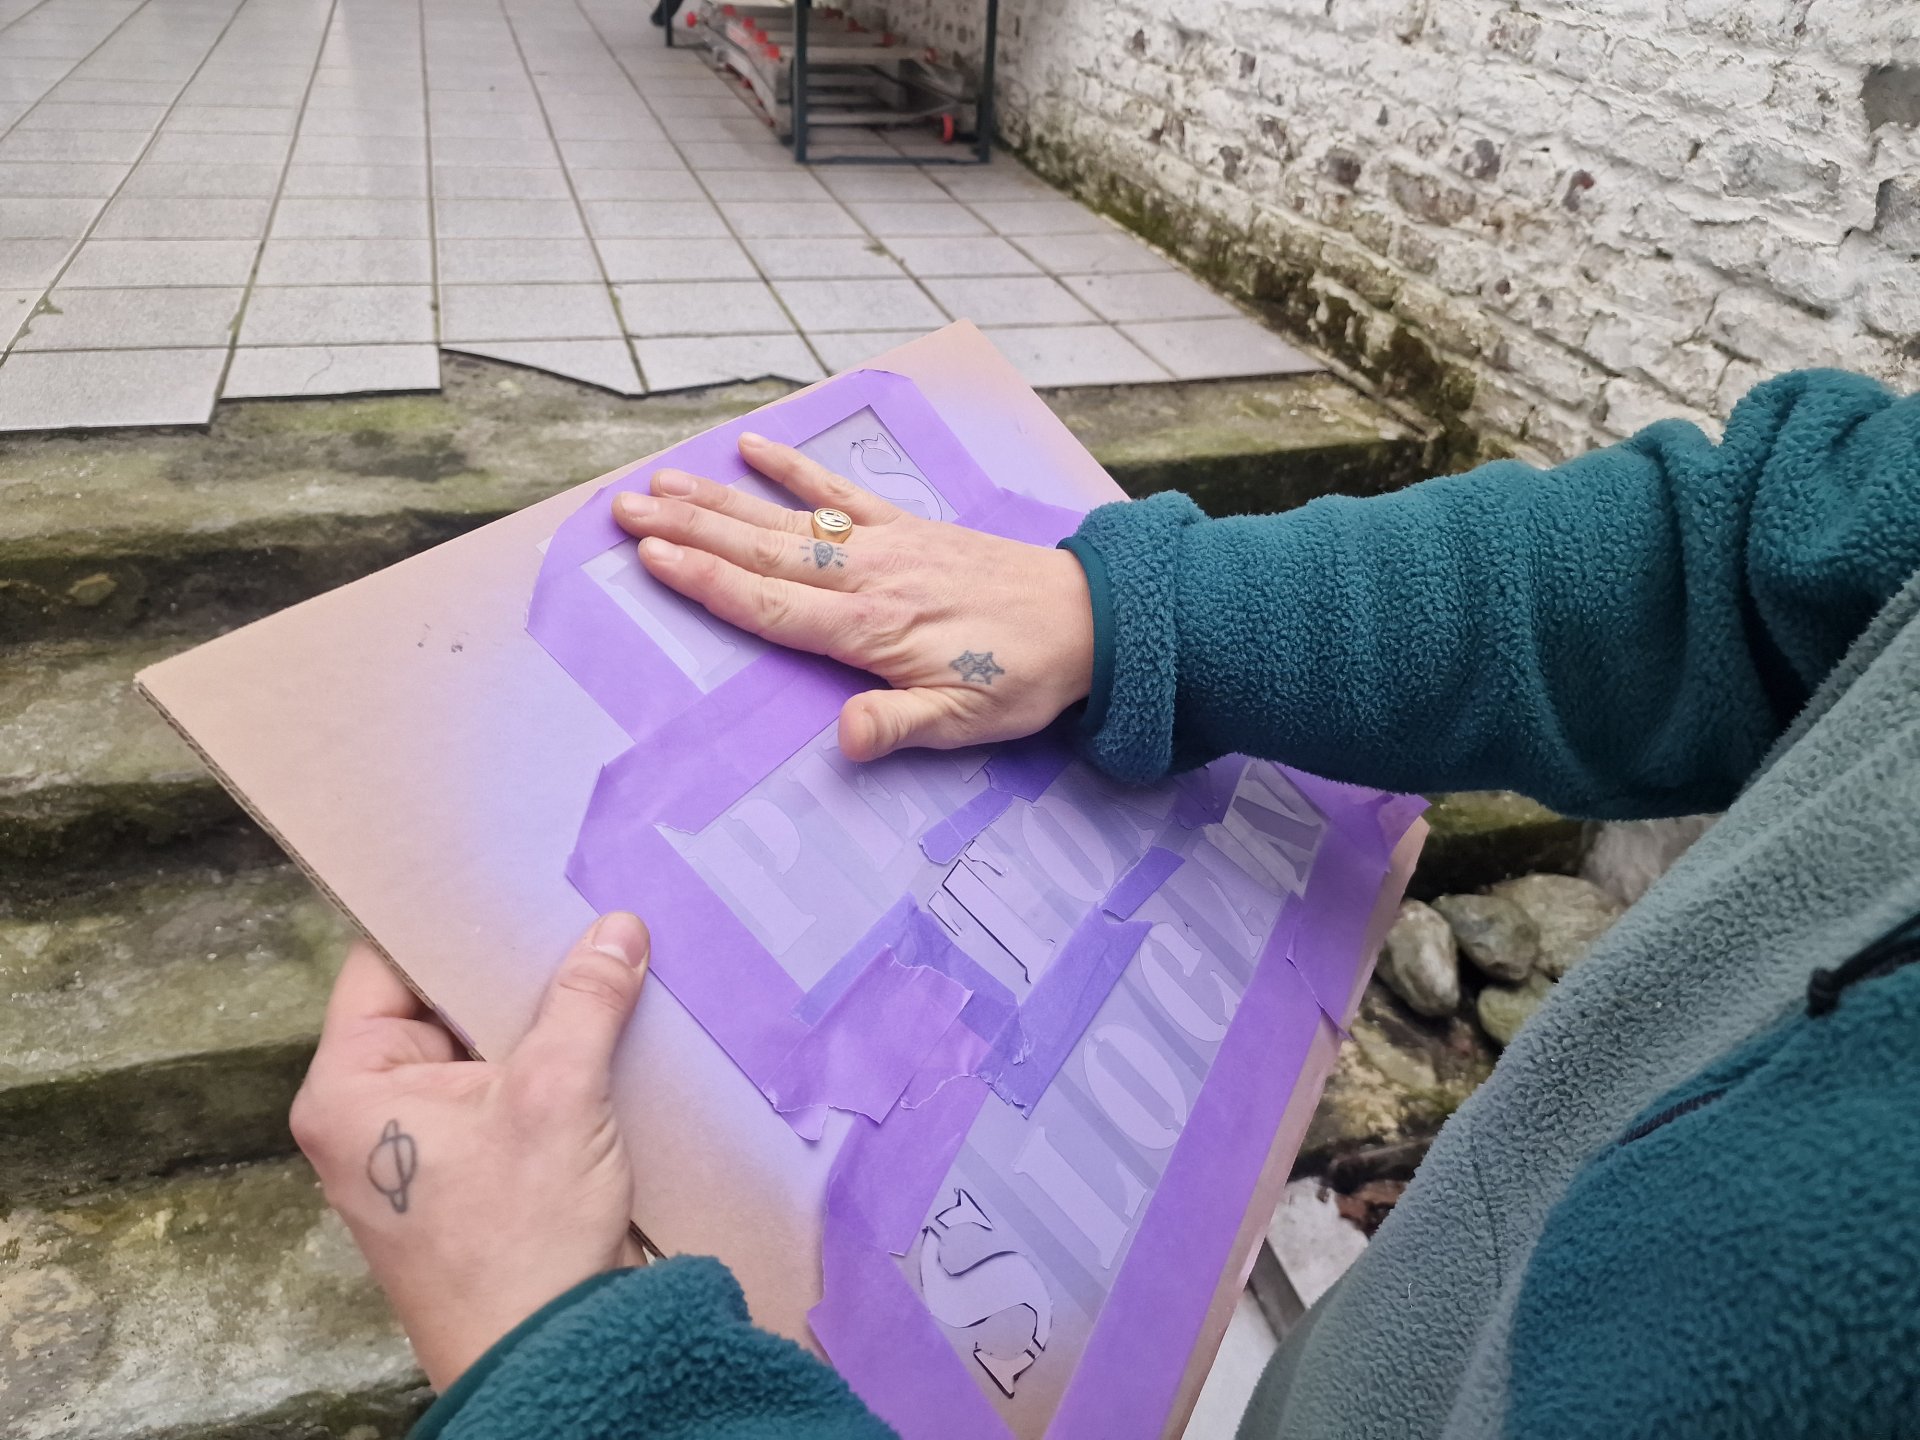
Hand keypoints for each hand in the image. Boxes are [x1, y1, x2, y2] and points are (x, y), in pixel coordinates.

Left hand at [290, 914, 651, 1389]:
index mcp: (347, 1088)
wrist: (554, 1357)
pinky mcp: (467, 1171)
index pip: (385, 965)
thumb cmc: (520, 1241)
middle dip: (508, 971)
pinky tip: (602, 1027)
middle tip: (572, 914)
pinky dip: (547, 1064)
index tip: (506, 879)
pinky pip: (502, 1090)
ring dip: (537, 1019)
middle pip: (437, 1002)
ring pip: (478, 1047)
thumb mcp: (558, 1095)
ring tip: (597, 961)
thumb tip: (616, 929)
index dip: (446, 920)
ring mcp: (417, 1146)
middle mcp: (367, 1113)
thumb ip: (584, 1000)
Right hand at [612, 432, 1095, 761]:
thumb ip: (899, 725)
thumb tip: (843, 739)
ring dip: (719, 500)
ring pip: (785, 521)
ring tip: (660, 483)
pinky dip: (795, 470)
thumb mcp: (966, 722)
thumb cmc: (1023, 678)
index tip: (650, 557)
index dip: (706, 581)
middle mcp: (866, 577)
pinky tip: (752, 448)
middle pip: (759, 553)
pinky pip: (840, 493)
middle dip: (688, 531)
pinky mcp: (906, 527)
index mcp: (870, 629)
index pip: (769, 606)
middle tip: (623, 510)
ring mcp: (884, 545)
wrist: (1090, 618)